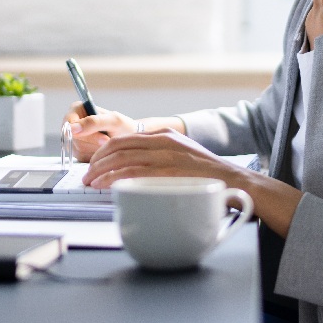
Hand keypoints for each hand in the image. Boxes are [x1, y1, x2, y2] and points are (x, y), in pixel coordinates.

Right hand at [63, 103, 133, 160]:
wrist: (129, 140)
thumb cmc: (123, 126)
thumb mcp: (113, 120)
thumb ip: (94, 122)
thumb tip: (73, 128)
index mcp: (76, 109)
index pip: (68, 123)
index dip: (80, 132)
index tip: (100, 137)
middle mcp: (72, 124)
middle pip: (73, 137)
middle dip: (93, 141)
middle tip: (107, 139)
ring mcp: (73, 139)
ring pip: (77, 148)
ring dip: (95, 148)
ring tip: (106, 142)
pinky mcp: (77, 152)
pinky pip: (81, 157)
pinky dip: (94, 155)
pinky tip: (102, 149)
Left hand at [83, 131, 304, 235]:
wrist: (236, 182)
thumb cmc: (208, 177)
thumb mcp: (183, 158)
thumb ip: (160, 160)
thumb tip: (134, 173)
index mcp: (165, 136)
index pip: (125, 138)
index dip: (103, 151)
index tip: (93, 163)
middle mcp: (164, 141)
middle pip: (119, 146)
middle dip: (97, 161)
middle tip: (86, 176)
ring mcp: (167, 155)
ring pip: (123, 159)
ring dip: (101, 171)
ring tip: (90, 183)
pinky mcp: (170, 170)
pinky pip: (135, 173)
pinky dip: (115, 179)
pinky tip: (106, 186)